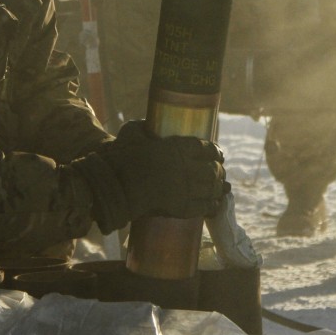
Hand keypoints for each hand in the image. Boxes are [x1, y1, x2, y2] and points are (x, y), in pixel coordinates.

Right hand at [72, 120, 228, 232]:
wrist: (114, 186)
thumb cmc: (120, 157)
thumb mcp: (132, 133)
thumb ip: (145, 127)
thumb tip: (150, 126)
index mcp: (177, 147)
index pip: (205, 148)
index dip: (215, 151)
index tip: (218, 154)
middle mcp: (185, 168)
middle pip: (212, 169)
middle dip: (218, 170)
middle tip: (219, 171)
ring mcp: (185, 190)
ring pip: (211, 189)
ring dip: (218, 188)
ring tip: (221, 187)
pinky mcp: (180, 208)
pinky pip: (204, 207)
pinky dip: (212, 205)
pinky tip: (214, 204)